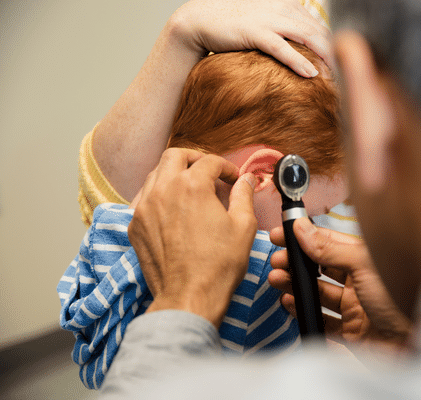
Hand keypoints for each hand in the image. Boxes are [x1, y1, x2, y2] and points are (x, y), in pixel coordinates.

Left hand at [128, 148, 257, 326]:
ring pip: (155, 174)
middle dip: (194, 158)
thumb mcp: (243, 226)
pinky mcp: (135, 226)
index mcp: (192, 186)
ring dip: (174, 174)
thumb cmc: (219, 264)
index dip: (226, 167)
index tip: (233, 179)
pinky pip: (143, 198)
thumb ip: (244, 196)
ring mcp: (144, 208)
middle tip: (208, 171)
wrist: (189, 297)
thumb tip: (247, 180)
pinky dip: (158, 194)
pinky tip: (172, 207)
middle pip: (175, 156)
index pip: (209, 162)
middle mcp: (163, 190)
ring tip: (190, 189)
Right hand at [170, 0, 332, 76]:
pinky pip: (283, 48)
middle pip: (318, 30)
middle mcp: (282, 9)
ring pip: (306, 37)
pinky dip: (299, 61)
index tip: (345, 62)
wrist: (200, 21)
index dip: (334, 43)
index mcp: (287, 6)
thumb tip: (303, 48)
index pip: (319, 24)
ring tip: (337, 76)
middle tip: (347, 74)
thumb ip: (285, 31)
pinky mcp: (255, 33)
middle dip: (336, 51)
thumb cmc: (233, 26)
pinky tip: (312, 74)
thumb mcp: (266, 23)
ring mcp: (269, 19)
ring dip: (325, 56)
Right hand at [269, 218, 411, 352]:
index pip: (329, 242)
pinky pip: (322, 321)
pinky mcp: (352, 334)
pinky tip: (291, 304)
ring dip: (295, 286)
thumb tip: (302, 227)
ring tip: (277, 281)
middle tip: (277, 261)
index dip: (304, 237)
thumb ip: (329, 247)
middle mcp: (361, 282)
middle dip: (296, 263)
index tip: (282, 234)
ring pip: (318, 294)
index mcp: (368, 259)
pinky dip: (304, 312)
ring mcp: (356, 308)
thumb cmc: (403, 298)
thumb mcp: (364, 264)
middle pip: (321, 268)